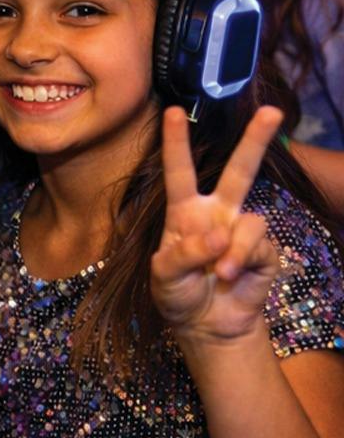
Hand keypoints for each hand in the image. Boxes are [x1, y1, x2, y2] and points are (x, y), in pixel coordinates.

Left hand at [151, 105, 282, 342]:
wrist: (208, 326)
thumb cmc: (179, 295)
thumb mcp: (164, 275)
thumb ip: (183, 253)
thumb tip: (217, 234)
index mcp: (185, 211)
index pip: (180, 170)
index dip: (176, 142)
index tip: (174, 111)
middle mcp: (217, 213)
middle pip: (239, 170)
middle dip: (256, 140)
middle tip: (273, 112)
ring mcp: (242, 231)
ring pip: (251, 215)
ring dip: (232, 247)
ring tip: (219, 272)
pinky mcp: (264, 251)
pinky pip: (257, 245)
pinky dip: (242, 260)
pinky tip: (231, 276)